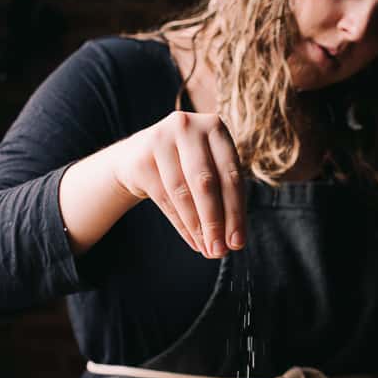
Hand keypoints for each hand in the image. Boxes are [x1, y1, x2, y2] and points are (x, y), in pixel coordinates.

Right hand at [111, 110, 245, 258]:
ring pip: (183, 193)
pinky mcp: (141, 159)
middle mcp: (187, 127)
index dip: (236, 211)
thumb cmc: (186, 165)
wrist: (138, 156)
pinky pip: (165, 198)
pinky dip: (181, 224)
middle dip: (216, 222)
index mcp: (214, 127)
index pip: (231, 174)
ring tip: (207, 250)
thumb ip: (224, 197)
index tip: (238, 242)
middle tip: (221, 251)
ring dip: (197, 227)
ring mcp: (160, 140)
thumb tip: (233, 240)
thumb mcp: (210, 169)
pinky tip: (193, 241)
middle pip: (206, 183)